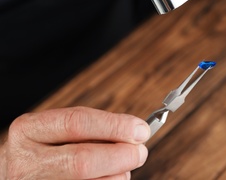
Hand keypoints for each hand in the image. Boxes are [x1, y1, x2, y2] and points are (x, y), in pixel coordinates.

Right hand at [0, 106, 149, 179]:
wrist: (14, 175)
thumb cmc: (45, 151)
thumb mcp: (56, 131)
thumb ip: (91, 129)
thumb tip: (135, 133)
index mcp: (30, 130)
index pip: (78, 122)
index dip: (115, 126)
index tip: (141, 129)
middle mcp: (26, 161)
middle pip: (83, 160)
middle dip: (121, 155)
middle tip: (140, 152)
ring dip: (118, 176)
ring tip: (123, 169)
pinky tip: (110, 178)